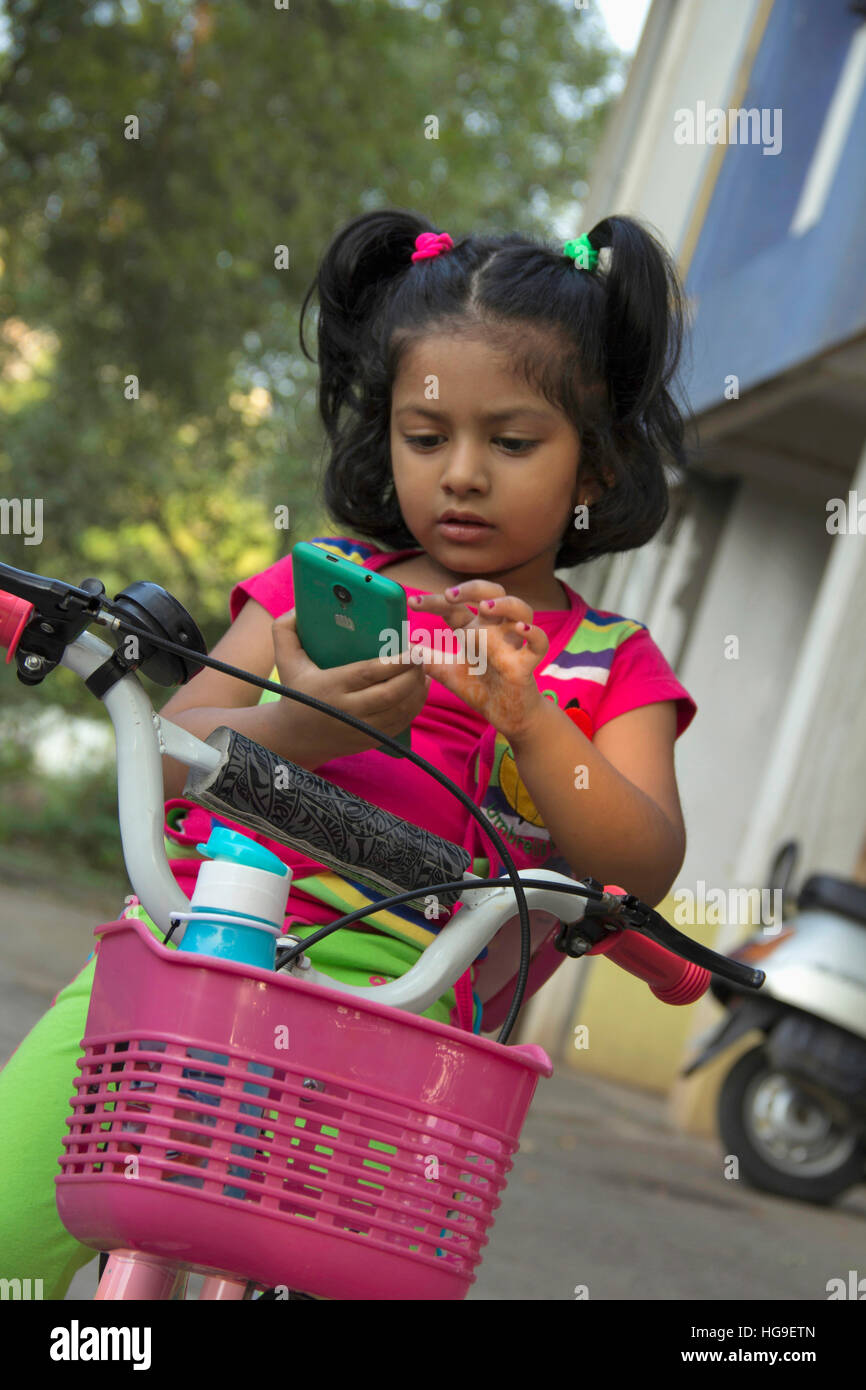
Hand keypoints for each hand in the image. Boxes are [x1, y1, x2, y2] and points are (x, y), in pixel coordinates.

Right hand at [270, 608, 430, 761]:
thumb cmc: (294, 691)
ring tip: (424, 669)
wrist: (294, 737)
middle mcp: (347, 711)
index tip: (413, 648)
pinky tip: (420, 688)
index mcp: (329, 687)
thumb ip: (285, 630)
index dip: (396, 662)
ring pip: (400, 710)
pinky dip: (415, 706)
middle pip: (390, 693)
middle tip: (423, 654)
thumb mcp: (285, 660)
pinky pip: (401, 724)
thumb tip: (300, 608)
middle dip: (413, 674)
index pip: (368, 673)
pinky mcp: (371, 740)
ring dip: (418, 689)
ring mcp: (361, 729)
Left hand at [407, 581, 548, 742]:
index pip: (455, 606)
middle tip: (450, 595)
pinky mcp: (527, 664)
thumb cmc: (481, 688)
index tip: (412, 603)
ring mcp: (513, 644)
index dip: (433, 602)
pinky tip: (521, 630)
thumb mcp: (448, 673)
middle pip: (493, 593)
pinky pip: (538, 644)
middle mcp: (495, 629)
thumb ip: (428, 660)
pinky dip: (534, 634)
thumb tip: (404, 650)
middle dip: (473, 588)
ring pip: (521, 610)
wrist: (507, 716)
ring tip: (485, 608)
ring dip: (506, 604)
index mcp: (475, 628)